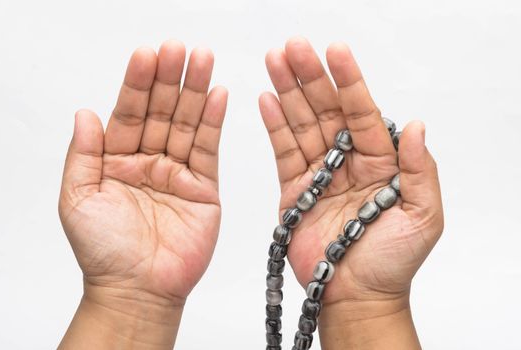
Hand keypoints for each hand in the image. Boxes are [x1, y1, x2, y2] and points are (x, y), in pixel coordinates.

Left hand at [59, 41, 226, 339]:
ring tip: (202, 60)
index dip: (138, 83)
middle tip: (180, 48)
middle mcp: (149, 160)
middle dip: (171, 78)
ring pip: (188, 123)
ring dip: (196, 91)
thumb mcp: (78, 199)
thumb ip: (83, 154)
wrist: (137, 289)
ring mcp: (178, 172)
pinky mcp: (204, 187)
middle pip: (162, 111)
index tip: (146, 55)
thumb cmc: (104, 252)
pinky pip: (209, 149)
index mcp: (118, 159)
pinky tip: (217, 96)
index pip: (130, 112)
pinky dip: (214, 122)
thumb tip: (85, 113)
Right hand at [259, 38, 442, 314]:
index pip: (362, 112)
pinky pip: (283, 152)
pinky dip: (274, 126)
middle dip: (310, 77)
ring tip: (274, 60)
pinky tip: (267, 99)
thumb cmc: (392, 262)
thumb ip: (419, 170)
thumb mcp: (422, 216)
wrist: (354, 296)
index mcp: (380, 162)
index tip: (334, 51)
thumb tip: (416, 126)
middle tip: (292, 47)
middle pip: (327, 111)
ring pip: (302, 124)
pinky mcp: (294, 191)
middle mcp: (348, 161)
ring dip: (288, 92)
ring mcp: (319, 174)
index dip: (349, 81)